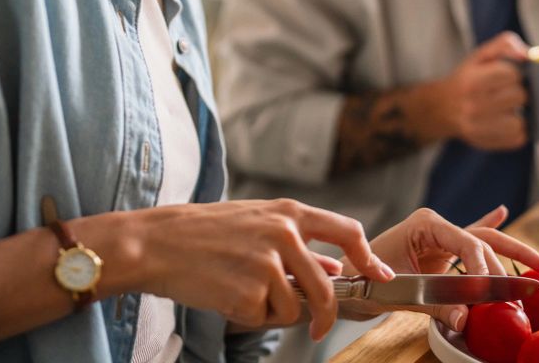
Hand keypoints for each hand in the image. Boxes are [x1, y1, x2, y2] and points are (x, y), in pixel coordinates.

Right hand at [137, 198, 393, 340]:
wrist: (158, 242)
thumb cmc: (205, 231)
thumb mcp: (257, 224)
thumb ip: (297, 242)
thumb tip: (331, 265)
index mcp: (289, 211)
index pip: (347, 230)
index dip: (369, 257)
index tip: (379, 275)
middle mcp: (285, 233)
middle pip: (327, 286)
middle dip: (325, 314)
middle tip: (318, 327)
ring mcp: (269, 262)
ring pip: (295, 307)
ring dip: (273, 311)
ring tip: (241, 288)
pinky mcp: (250, 290)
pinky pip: (265, 318)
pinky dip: (250, 315)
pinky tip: (226, 294)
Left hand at [342, 205, 538, 328]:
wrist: (346, 280)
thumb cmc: (364, 279)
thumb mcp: (397, 292)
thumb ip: (433, 303)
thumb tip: (465, 317)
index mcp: (425, 224)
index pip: (467, 241)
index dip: (486, 267)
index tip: (496, 293)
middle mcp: (435, 226)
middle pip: (480, 241)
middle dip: (507, 263)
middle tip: (530, 289)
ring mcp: (438, 237)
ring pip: (482, 239)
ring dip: (511, 250)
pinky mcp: (439, 250)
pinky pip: (468, 236)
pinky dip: (486, 224)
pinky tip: (500, 210)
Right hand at [439, 32, 528, 149]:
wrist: (442, 107)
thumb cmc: (467, 79)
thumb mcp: (481, 55)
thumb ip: (505, 44)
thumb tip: (527, 55)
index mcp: (472, 80)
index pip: (512, 74)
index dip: (515, 72)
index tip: (508, 73)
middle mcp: (473, 106)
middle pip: (520, 97)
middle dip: (518, 91)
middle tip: (508, 90)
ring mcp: (478, 127)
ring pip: (521, 121)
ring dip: (519, 113)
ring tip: (508, 107)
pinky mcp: (487, 142)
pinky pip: (518, 138)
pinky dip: (517, 130)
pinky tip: (506, 120)